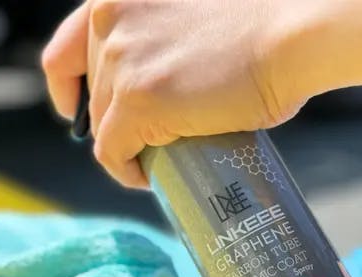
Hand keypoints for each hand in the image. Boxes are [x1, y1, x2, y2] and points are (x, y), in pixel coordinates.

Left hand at [42, 0, 361, 188]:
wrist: (295, 34)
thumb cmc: (265, 23)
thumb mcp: (189, 13)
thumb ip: (158, 38)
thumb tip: (158, 82)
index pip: (66, 47)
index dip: (69, 86)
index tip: (79, 107)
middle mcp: (109, 20)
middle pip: (94, 93)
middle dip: (115, 119)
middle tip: (146, 140)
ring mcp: (120, 61)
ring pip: (105, 125)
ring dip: (127, 145)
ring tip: (158, 157)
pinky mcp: (135, 102)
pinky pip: (112, 152)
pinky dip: (125, 170)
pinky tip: (147, 175)